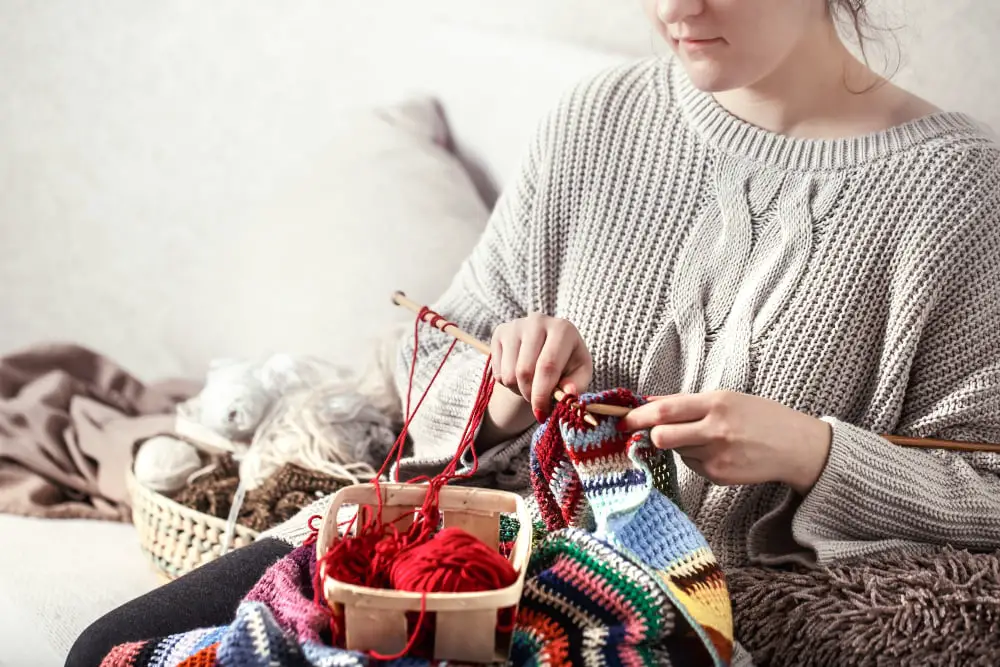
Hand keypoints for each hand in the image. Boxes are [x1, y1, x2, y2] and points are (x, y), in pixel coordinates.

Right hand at [490, 314, 592, 421]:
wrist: (547, 348)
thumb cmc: (567, 363)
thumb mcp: (579, 374)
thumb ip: (577, 385)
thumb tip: (569, 393)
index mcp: (563, 329)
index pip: (547, 365)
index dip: (543, 394)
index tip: (541, 413)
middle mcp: (538, 321)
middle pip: (525, 371)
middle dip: (530, 395)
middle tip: (538, 403)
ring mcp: (516, 325)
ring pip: (509, 374)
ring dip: (518, 390)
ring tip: (531, 386)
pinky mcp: (500, 332)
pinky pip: (497, 371)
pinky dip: (508, 383)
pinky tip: (519, 375)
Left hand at [617, 390, 831, 494]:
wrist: (795, 446)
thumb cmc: (759, 416)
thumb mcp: (726, 398)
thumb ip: (685, 402)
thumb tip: (647, 401)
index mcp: (716, 404)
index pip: (665, 410)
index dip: (639, 415)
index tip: (623, 419)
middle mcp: (715, 430)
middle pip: (663, 436)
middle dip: (651, 435)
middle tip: (648, 433)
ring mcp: (717, 457)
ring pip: (676, 452)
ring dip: (679, 446)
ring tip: (703, 438)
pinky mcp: (718, 476)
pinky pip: (691, 466)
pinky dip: (696, 459)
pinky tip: (718, 452)